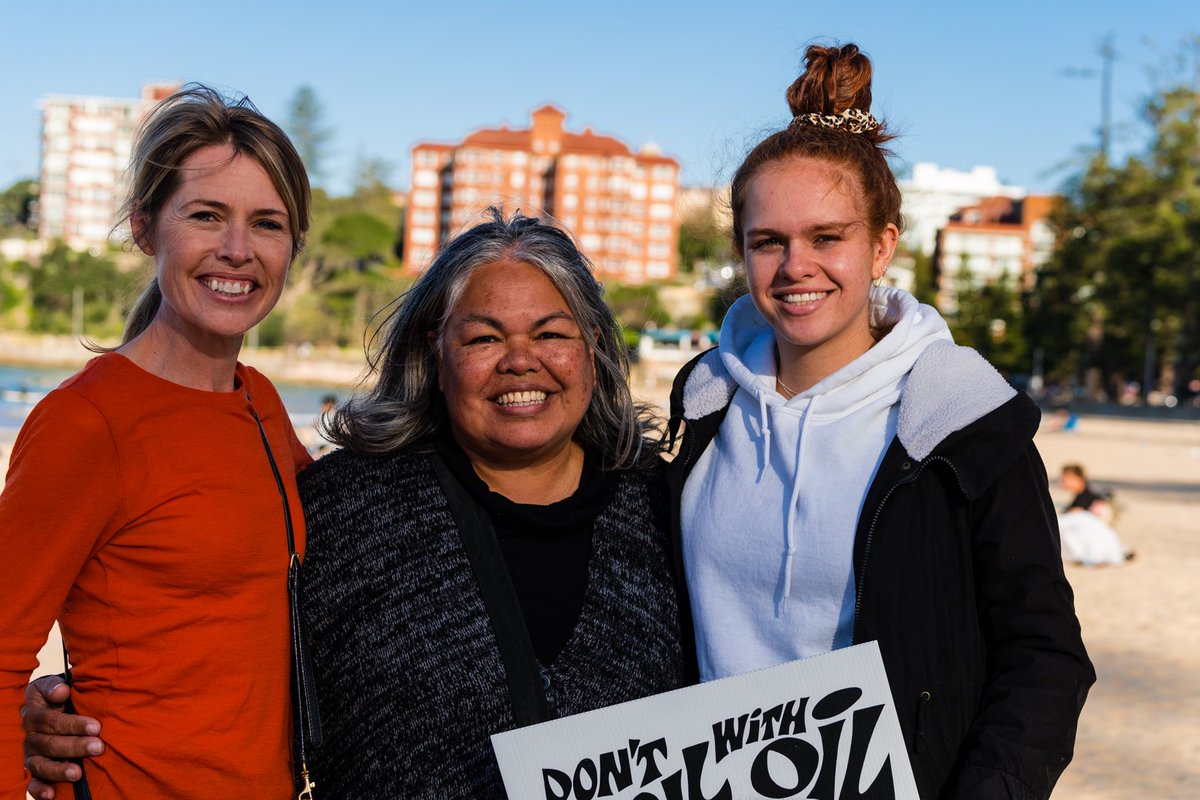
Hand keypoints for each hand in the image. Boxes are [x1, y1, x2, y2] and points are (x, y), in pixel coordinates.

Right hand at [21, 675, 102, 799]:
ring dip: (59, 770)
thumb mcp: (54, 686)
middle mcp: (30, 736)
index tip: (96, 727)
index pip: (51, 720)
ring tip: (78, 773)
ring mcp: (31, 754)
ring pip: (41, 765)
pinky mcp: (34, 770)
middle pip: (50, 744)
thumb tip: (62, 691)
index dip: (73, 724)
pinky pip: (32, 783)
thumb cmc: (60, 696)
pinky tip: (52, 794)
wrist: (52, 706)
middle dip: (75, 746)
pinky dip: (40, 790)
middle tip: (98, 747)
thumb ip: (55, 686)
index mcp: (35, 713)